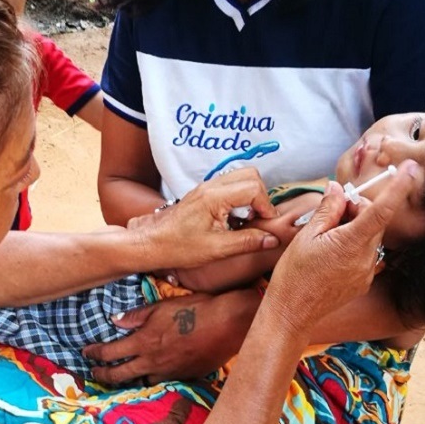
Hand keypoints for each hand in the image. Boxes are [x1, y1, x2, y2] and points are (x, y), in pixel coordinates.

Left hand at [84, 289, 257, 383]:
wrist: (227, 325)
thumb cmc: (195, 310)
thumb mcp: (162, 307)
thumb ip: (136, 316)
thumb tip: (115, 320)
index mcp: (143, 342)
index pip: (110, 352)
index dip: (95, 354)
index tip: (85, 353)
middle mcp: (152, 362)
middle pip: (120, 374)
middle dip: (103, 375)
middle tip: (94, 373)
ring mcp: (169, 372)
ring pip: (141, 381)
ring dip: (129, 379)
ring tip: (123, 375)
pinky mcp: (185, 376)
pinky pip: (163, 381)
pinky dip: (153, 378)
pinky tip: (153, 373)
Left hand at [131, 168, 279, 269]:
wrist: (152, 243)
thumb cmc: (178, 247)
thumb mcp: (217, 249)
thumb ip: (248, 242)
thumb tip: (272, 239)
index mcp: (214, 197)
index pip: (254, 187)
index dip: (266, 206)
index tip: (266, 224)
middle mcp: (211, 186)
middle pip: (250, 174)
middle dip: (261, 196)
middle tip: (258, 219)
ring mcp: (206, 188)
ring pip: (240, 177)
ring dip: (251, 196)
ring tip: (246, 220)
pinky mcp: (204, 193)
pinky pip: (230, 186)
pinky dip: (239, 198)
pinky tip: (234, 219)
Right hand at [263, 161, 417, 336]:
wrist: (292, 313)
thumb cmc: (293, 274)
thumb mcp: (306, 235)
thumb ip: (327, 210)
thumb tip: (337, 189)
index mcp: (351, 243)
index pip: (381, 210)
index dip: (398, 187)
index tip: (410, 169)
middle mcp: (366, 258)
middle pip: (373, 220)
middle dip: (355, 210)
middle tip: (329, 215)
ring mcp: (367, 272)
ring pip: (369, 237)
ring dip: (352, 229)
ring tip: (324, 240)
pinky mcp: (364, 281)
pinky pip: (364, 255)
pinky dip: (351, 247)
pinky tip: (329, 257)